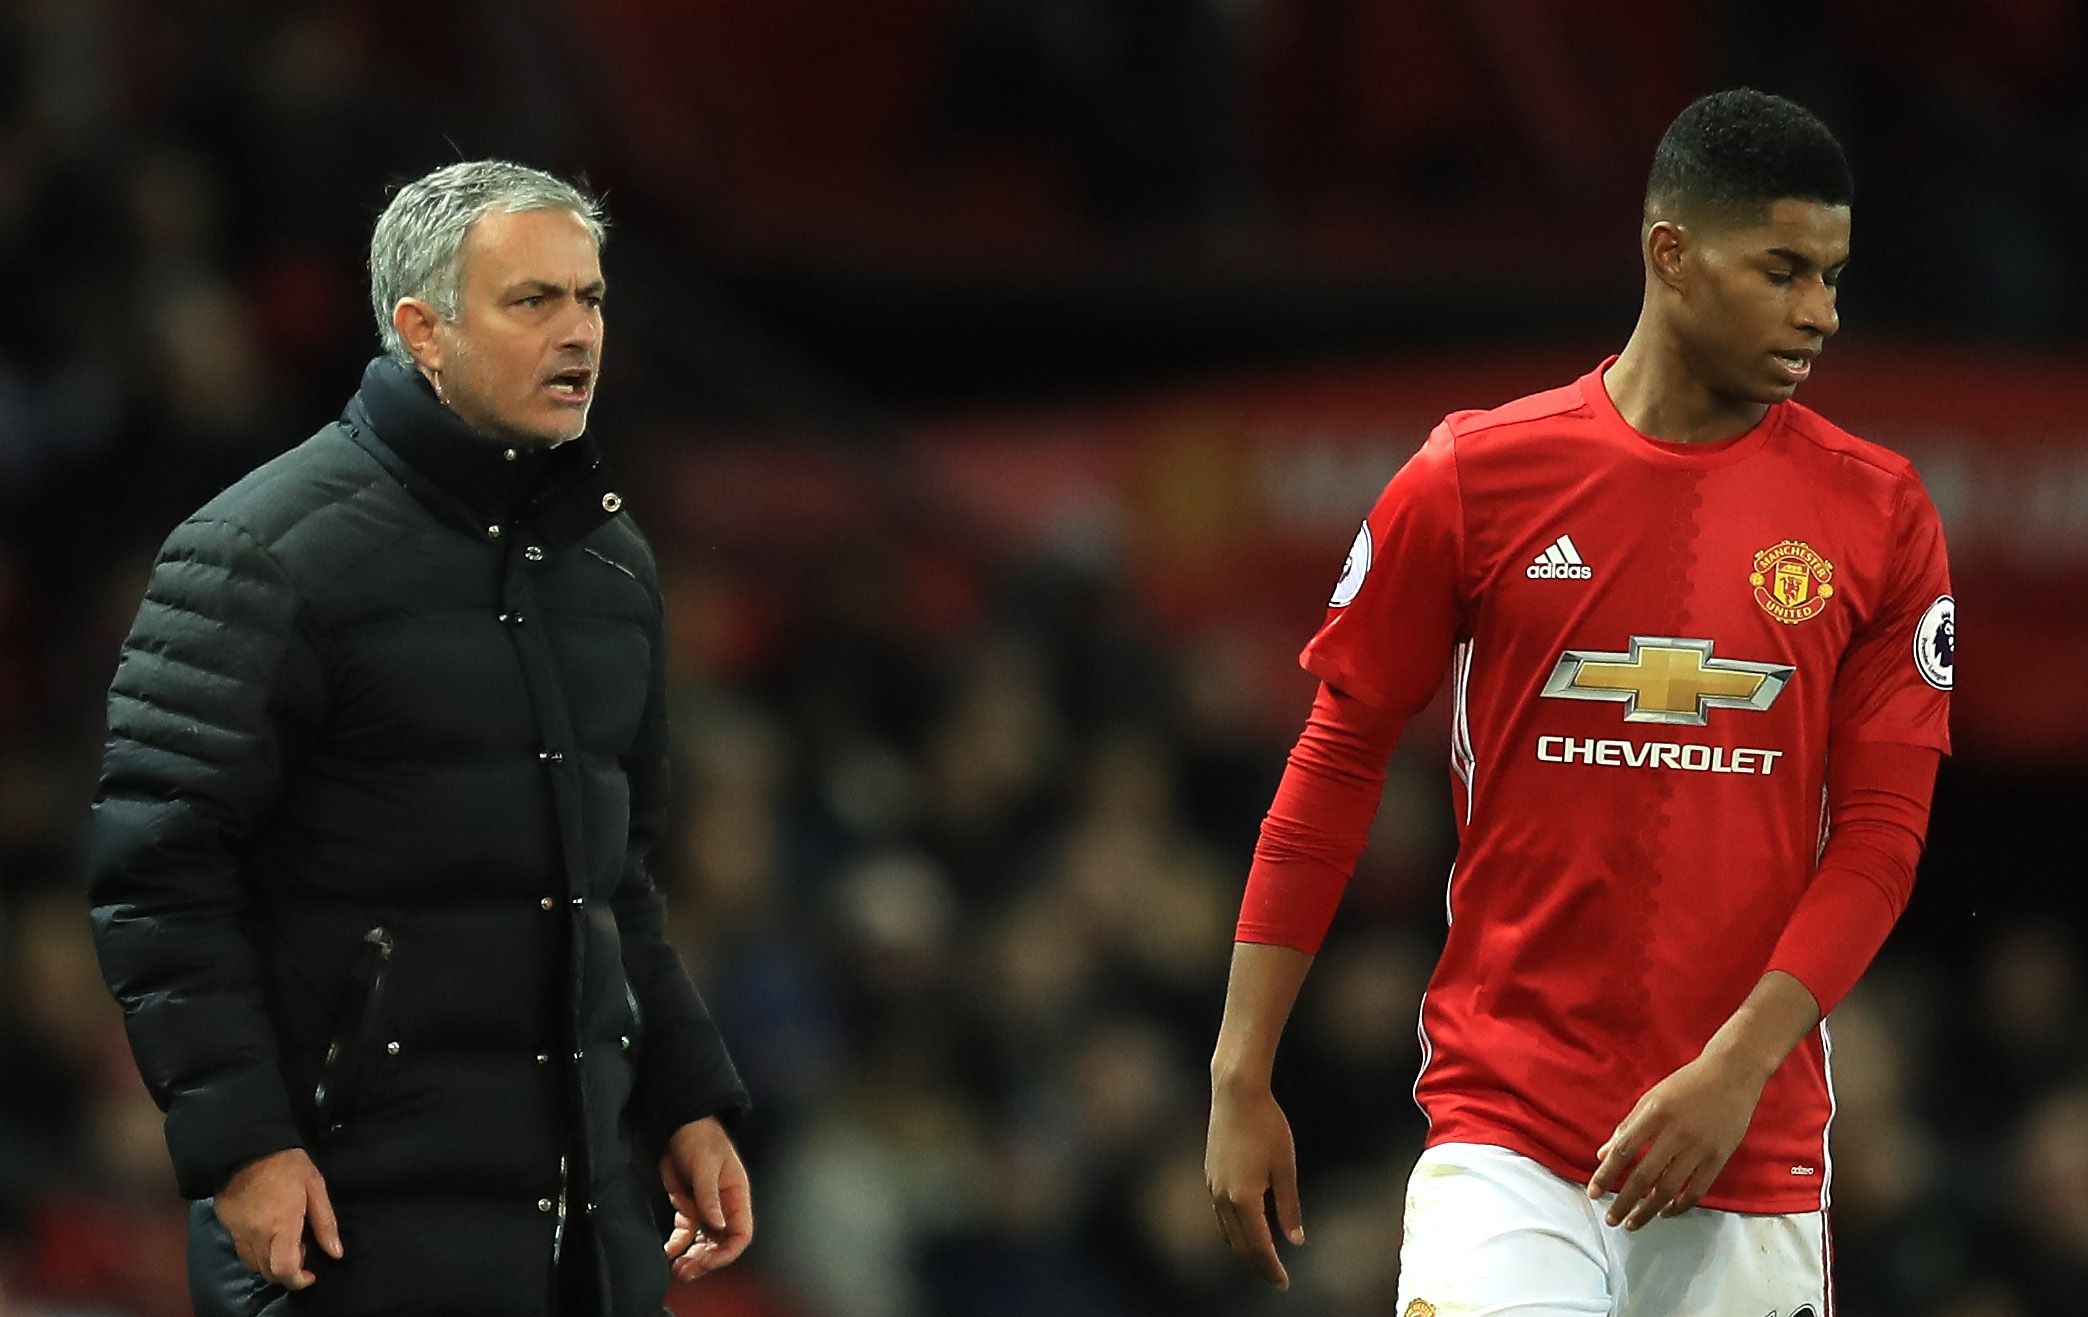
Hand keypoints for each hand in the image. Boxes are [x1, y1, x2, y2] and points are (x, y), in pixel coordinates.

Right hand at [212, 1148, 343, 1288]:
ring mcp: (238, 1232)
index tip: (310, 1274)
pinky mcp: (226, 1226)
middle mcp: (257, 1235)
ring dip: (270, 1263)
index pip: (284, 1269)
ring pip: (253, 1265)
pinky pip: (241, 1250)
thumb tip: (336, 1252)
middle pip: (268, 1273)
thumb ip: (325, 1222)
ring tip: (285, 1241)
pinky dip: (256, 1252)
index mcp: (282, 1226)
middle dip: (287, 1272)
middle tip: (301, 1251)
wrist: (247, 1147)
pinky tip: (267, 1233)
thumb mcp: (315, 1186)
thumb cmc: (287, 1164)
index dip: (298, 1280)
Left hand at [660, 1117, 752, 1280]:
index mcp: (736, 1197)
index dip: (726, 1252)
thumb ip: (710, 1196)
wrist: (680, 1127)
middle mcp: (724, 1208)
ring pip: (702, 1243)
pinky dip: (678, 1244)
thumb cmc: (701, 1140)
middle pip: (720, 1244)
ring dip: (691, 1258)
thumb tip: (718, 1225)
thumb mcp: (706, 1166)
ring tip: (677, 1270)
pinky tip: (669, 1252)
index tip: (707, 1261)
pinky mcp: (688, 1207)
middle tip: (686, 1272)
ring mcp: (706, 1209)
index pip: (740, 1234)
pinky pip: (685, 1232)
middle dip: (705, 1261)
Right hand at [1205, 1080, 1304, 1289]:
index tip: (1284, 1283)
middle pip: (1239, 1244)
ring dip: (1245, 1245)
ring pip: (1226, 1230)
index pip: (1259, 1246)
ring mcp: (1212, 1185)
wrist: (1236, 1093)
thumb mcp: (1286, 1168)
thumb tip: (1295, 1241)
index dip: (1271, 1268)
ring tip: (1264, 1252)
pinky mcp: (1209, 1173)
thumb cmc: (1267, 1126)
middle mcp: (1223, 1197)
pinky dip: (1235, 1226)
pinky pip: (1220, 1213)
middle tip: (1276, 1274)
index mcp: (1244, 1199)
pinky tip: (1249, 1221)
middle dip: (1258, 1262)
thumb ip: (1289, 1207)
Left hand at [1587, 1051, 1768, 1230]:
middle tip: (1610, 1219)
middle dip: (1624, 1201)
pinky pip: (1697, 1190)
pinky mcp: (1720, 1158)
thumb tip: (1603, 1155)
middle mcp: (1677, 1133)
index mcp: (1655, 1114)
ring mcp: (1700, 1148)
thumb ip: (1628, 1126)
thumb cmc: (1686, 1084)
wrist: (1732, 1074)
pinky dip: (1680, 1205)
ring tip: (1632, 1223)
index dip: (1606, 1174)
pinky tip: (1664, 1212)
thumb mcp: (1651, 1098)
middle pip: (1645, 1176)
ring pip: (1670, 1189)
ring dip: (1649, 1210)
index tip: (1593, 1193)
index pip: (1625, 1151)